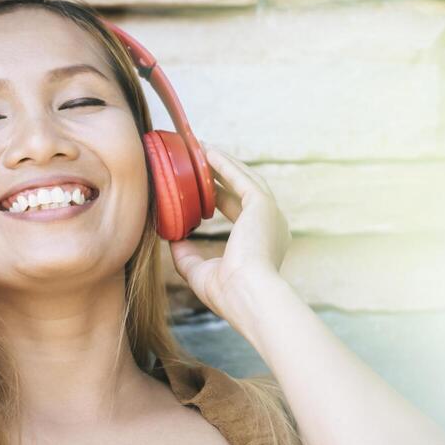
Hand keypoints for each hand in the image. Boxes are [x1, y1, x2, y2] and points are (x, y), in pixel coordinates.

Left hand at [168, 142, 291, 323]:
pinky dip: (225, 165)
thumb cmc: (228, 293)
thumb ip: (187, 255)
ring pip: (245, 178)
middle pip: (243, 188)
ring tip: (202, 148)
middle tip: (200, 158)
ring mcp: (271, 213)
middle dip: (222, 172)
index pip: (238, 210)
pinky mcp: (263, 206)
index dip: (219, 195)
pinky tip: (208, 153)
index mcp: (263, 241)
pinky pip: (242, 178)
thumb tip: (172, 240)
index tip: (200, 186)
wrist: (248, 296)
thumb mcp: (200, 272)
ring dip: (223, 163)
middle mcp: (272, 225)